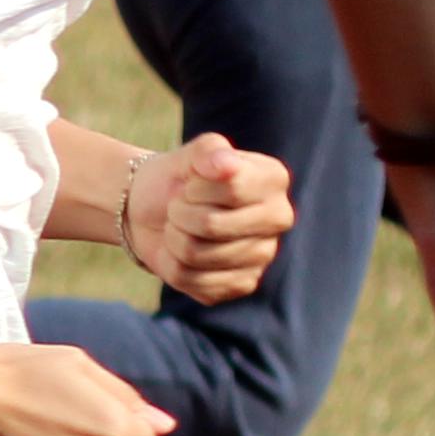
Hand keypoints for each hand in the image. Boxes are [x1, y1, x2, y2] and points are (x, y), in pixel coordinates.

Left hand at [121, 131, 293, 304]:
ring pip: (196, 254)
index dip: (195, 187)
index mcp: (273, 180)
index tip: (191, 183)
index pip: (230, 189)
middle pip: (211, 225)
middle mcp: (279, 218)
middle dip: (180, 213)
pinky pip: (190, 279)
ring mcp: (263, 255)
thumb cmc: (180, 178)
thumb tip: (225, 164)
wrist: (155, 210)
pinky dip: (171, 263)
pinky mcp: (241, 284)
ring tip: (179, 226)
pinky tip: (181, 251)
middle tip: (179, 206)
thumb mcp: (189, 155)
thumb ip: (208, 151)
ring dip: (173, 237)